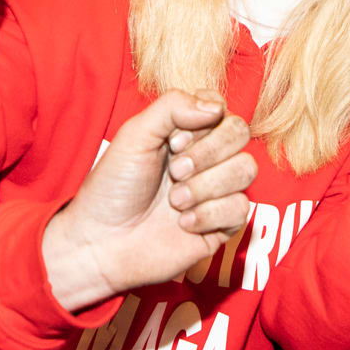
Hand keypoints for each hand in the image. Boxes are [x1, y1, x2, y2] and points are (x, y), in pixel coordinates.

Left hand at [42, 92, 256, 310]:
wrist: (103, 242)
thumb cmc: (114, 188)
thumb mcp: (135, 135)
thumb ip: (172, 107)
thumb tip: (216, 106)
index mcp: (186, 132)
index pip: (220, 108)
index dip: (203, 121)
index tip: (173, 141)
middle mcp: (206, 158)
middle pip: (239, 133)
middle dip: (207, 152)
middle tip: (174, 171)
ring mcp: (217, 191)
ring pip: (246, 169)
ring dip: (206, 185)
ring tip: (174, 201)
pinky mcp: (223, 224)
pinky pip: (240, 208)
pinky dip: (208, 215)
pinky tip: (182, 224)